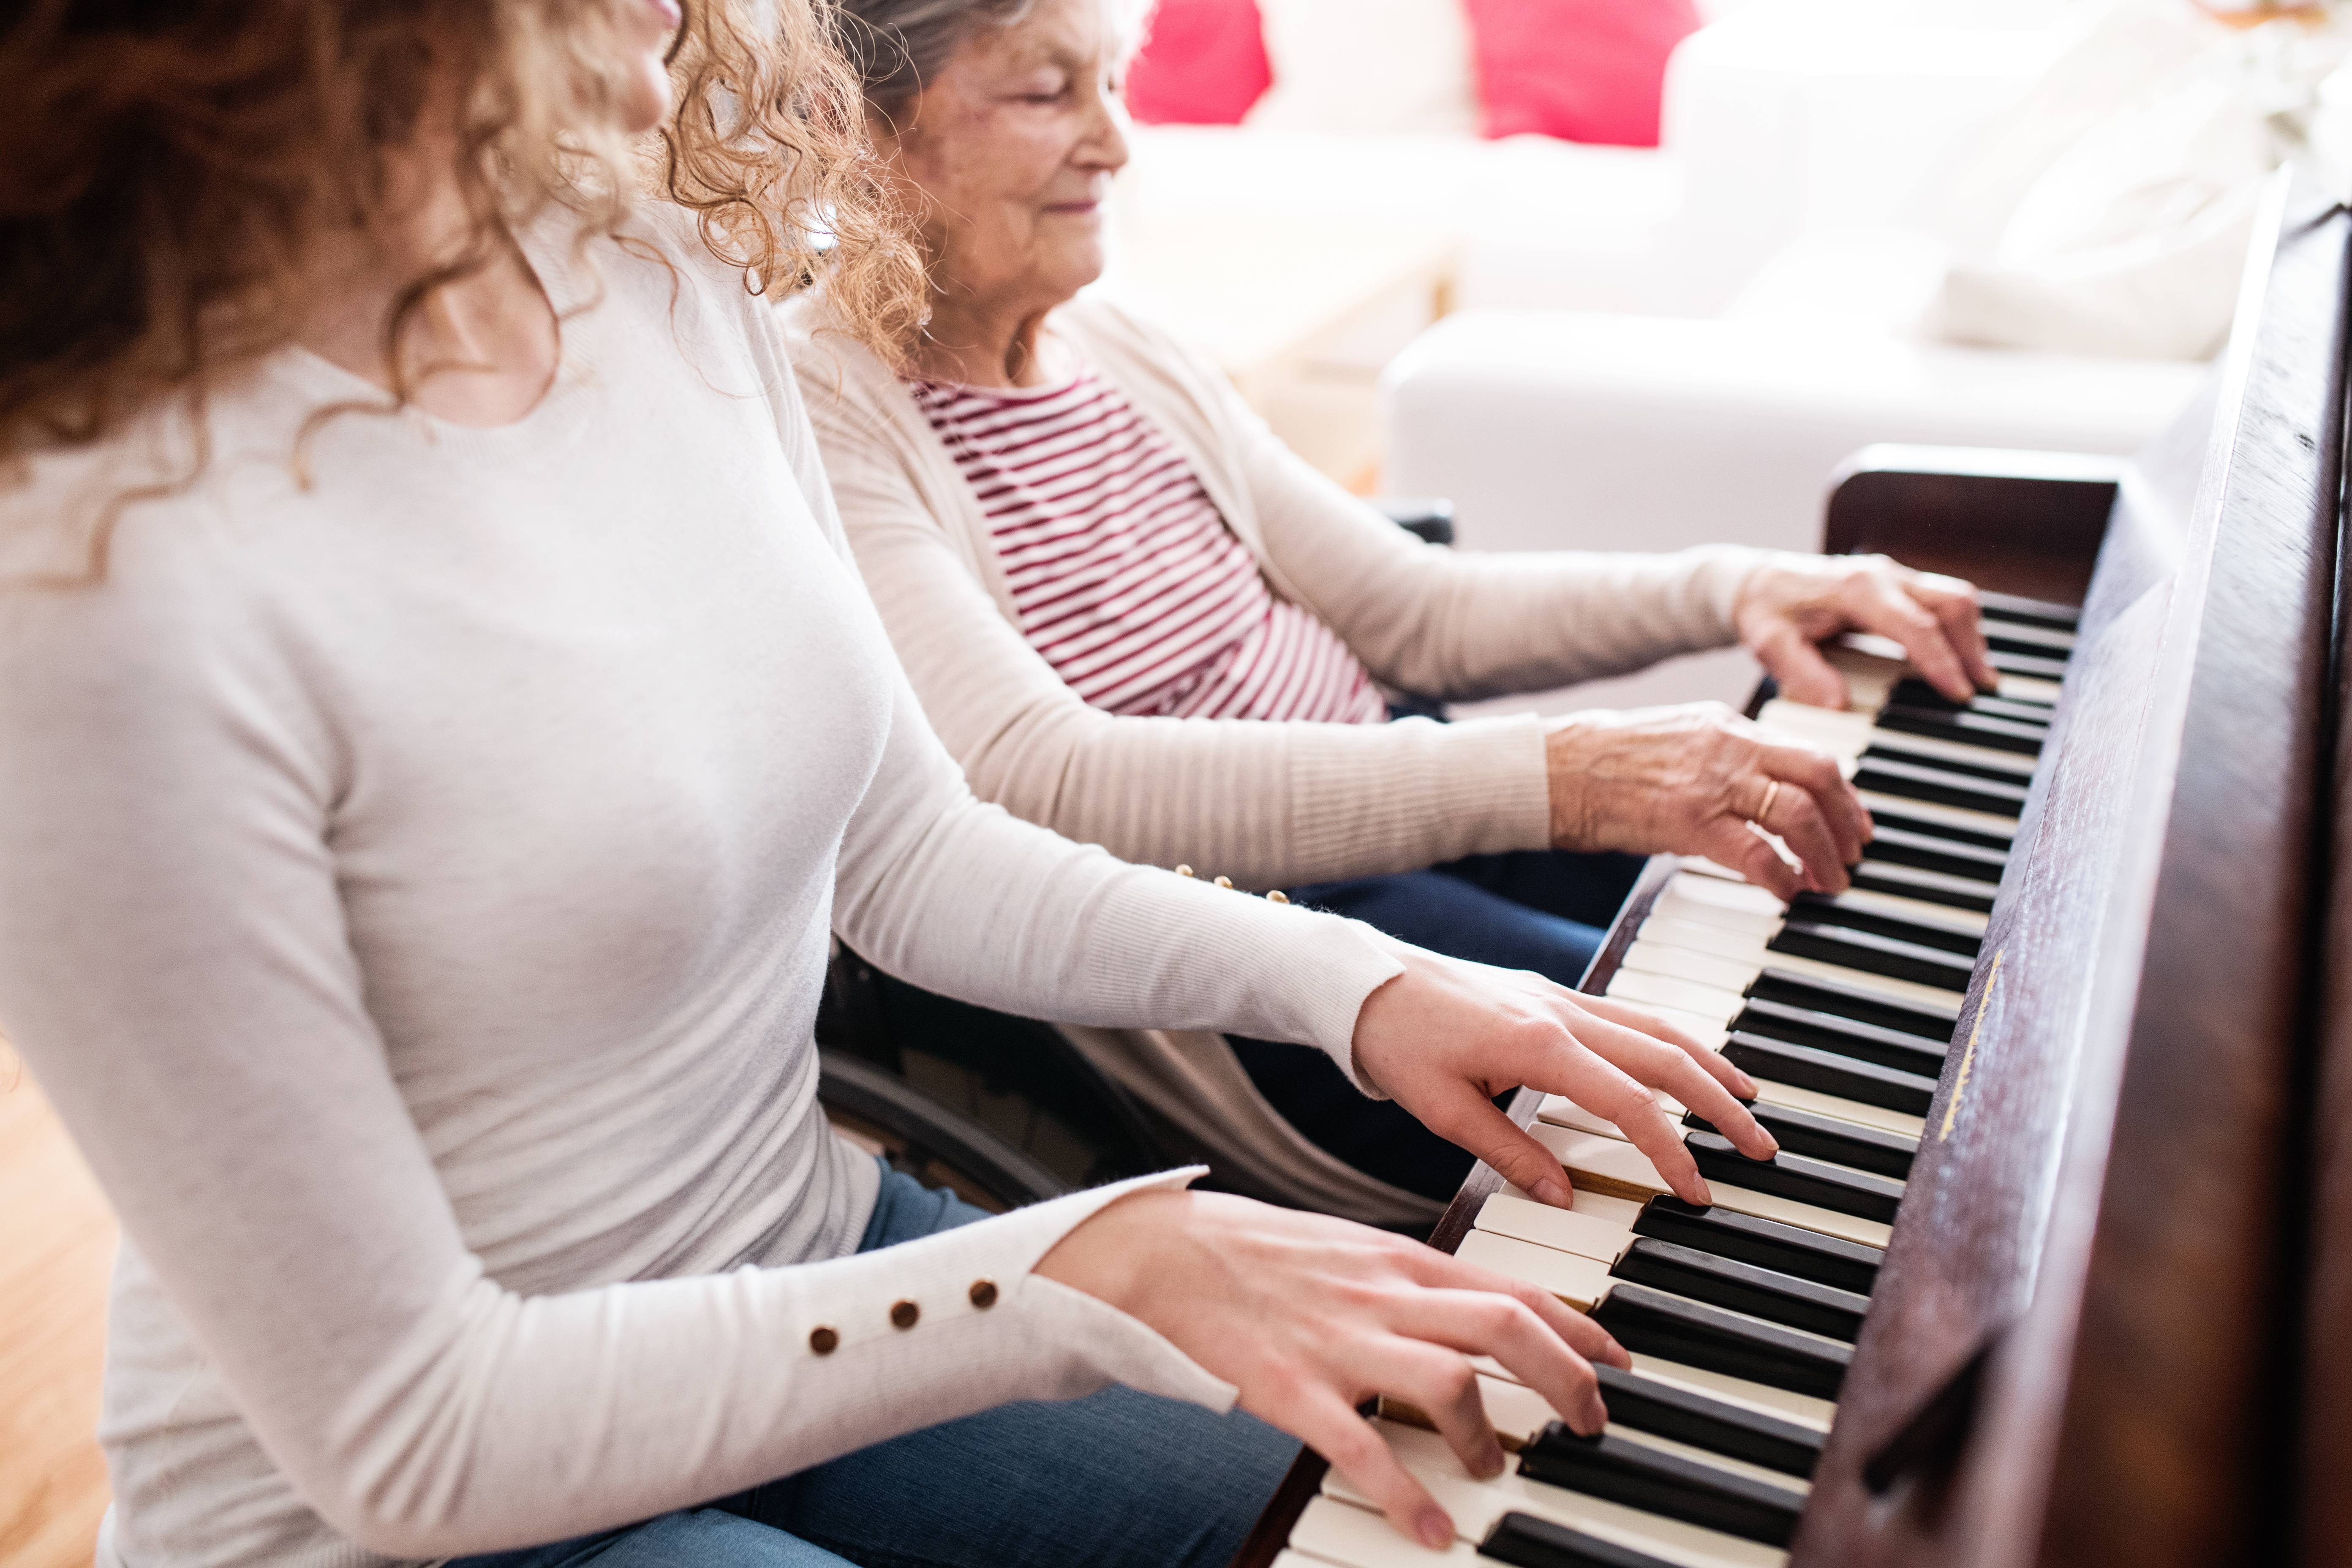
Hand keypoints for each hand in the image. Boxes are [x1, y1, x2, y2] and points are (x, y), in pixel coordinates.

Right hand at [1037, 1189, 1628, 1548]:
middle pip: (1505, 1325)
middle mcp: (1380, 1295)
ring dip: (1489, 1434)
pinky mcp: (1291, 1389)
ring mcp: (1338, 1342)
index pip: (1512, 1284)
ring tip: (1495, 1468)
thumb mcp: (1346, 1247)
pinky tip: (1432, 1527)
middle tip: (1589, 1420)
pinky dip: (1404, 1492)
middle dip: (1565, 1375)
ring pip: (1450, 1377)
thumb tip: (1470, 1303)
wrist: (1158, 1257)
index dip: (1578, 1324)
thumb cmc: (1253, 1255)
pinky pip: (1361, 1446)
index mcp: (1396, 1260)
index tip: (1617, 1358)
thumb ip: (1408, 1276)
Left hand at [1350, 945, 1777, 1208]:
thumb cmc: (1393, 1040)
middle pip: (1665, 1059)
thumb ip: (1509, 1154)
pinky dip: (1669, 1038)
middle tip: (1759, 1146)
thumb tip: (1564, 1196)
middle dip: (1719, 1104)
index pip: (1629, 1104)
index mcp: (1538, 1044)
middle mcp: (1560, 1012)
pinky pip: (1627, 1014)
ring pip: (1656, 1027)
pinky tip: (1686, 1059)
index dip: (1671, 1151)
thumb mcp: (1441, 1110)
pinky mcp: (1548, 992)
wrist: (1360, 979)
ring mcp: (1558, 996)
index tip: (1697, 1190)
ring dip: (1707, 1063)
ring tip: (1747, 1099)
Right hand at [1545, 702, 1869, 897]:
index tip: (1854, 823)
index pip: (1807, 752)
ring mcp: (1710, 782)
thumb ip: (1721, 759)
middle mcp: (1728, 747)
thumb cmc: (1604, 763)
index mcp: (1726, 726)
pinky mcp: (1688, 820)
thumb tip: (1760, 791)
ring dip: (1824, 854)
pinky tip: (1786, 893)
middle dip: (1848, 821)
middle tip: (1854, 856)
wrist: (1553, 769)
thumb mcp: (1676, 741)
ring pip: (1798, 812)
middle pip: (1819, 776)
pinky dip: (1781, 877)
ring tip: (1828, 883)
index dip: (1843, 793)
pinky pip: (1756, 852)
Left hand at [1733, 554, 1995, 707]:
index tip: (1959, 693)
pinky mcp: (1895, 584)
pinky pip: (1939, 601)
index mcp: (1856, 588)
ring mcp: (1892, 575)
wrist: (1757, 583)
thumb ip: (1802, 673)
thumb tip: (1838, 704)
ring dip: (1970, 636)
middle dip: (1972, 646)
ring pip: (1952, 598)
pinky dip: (1956, 628)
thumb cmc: (1765, 611)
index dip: (1941, 661)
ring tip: (1978, 679)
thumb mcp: (1769, 644)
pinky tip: (1958, 658)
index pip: (1914, 625)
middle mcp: (1882, 574)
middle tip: (1981, 689)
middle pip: (1950, 602)